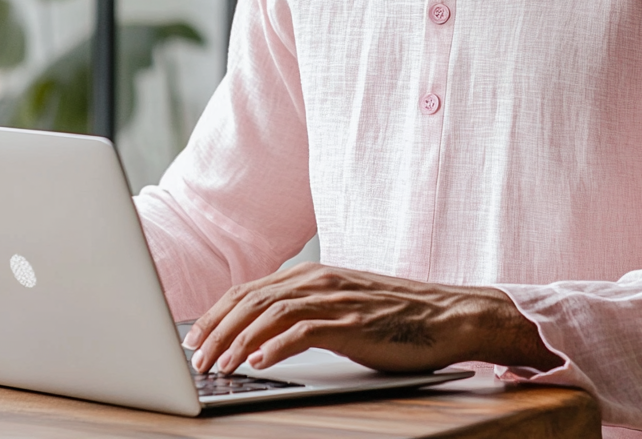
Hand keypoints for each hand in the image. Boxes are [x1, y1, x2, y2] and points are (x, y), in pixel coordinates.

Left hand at [182, 262, 561, 374]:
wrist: (447, 314)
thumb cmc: (396, 316)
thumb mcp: (344, 306)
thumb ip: (307, 310)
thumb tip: (260, 333)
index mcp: (314, 275)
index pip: (251, 289)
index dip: (217, 313)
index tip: (194, 337)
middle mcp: (320, 280)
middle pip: (252, 299)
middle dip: (216, 328)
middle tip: (194, 357)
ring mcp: (337, 299)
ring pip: (270, 314)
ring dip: (237, 341)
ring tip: (217, 366)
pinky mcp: (353, 323)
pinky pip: (304, 332)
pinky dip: (275, 347)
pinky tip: (257, 364)